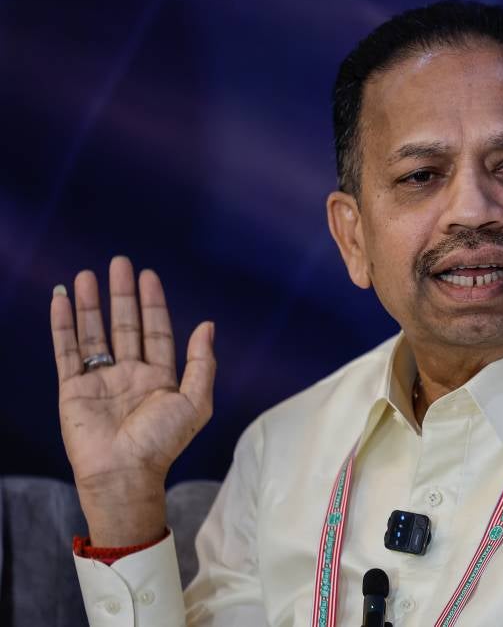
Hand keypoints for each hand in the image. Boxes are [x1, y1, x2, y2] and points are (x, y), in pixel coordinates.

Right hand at [50, 256, 215, 545]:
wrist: (124, 473)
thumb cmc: (162, 442)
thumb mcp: (195, 401)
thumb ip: (202, 363)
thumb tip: (207, 324)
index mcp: (160, 377)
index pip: (156, 331)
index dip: (153, 303)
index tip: (148, 275)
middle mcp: (130, 374)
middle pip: (125, 325)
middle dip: (122, 294)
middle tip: (119, 263)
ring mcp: (100, 380)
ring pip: (94, 333)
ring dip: (89, 304)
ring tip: (87, 275)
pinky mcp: (73, 389)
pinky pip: (67, 351)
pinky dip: (63, 325)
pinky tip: (62, 300)